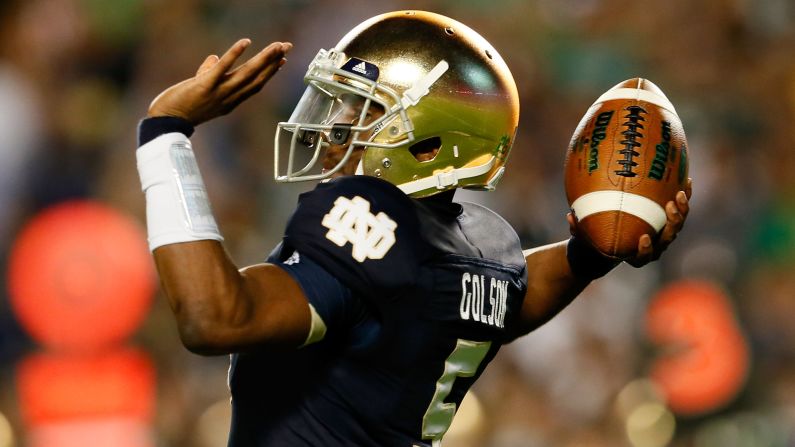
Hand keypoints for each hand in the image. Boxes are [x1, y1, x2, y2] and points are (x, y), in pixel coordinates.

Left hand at [147, 39, 291, 125]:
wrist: (165, 122)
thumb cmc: (180, 107)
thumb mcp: (198, 90)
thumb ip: (207, 72)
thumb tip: (212, 57)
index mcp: (230, 101)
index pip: (255, 85)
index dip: (270, 73)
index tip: (282, 60)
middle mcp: (228, 98)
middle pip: (256, 79)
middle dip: (273, 62)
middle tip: (287, 47)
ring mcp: (218, 93)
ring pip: (246, 74)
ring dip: (263, 59)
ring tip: (277, 46)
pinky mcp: (204, 86)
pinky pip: (223, 68)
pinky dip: (235, 54)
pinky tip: (246, 42)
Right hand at [566, 178, 692, 267]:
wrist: (611, 239)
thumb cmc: (596, 238)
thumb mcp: (584, 235)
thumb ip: (577, 228)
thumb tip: (570, 216)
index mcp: (634, 254)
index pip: (643, 257)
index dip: (646, 250)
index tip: (643, 238)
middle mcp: (653, 246)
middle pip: (668, 238)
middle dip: (672, 223)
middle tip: (669, 207)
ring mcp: (663, 233)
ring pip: (677, 224)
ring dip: (682, 209)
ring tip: (681, 191)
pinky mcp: (669, 220)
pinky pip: (679, 208)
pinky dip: (684, 196)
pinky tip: (685, 179)